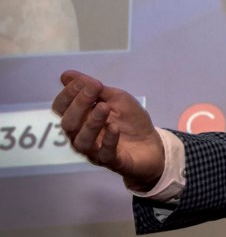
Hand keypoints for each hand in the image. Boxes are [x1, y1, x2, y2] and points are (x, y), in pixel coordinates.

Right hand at [52, 70, 164, 189]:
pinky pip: (104, 154)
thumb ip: (92, 88)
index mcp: (80, 119)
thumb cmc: (130, 120)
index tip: (88, 82)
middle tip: (95, 91)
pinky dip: (108, 140)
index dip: (69, 94)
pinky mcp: (112, 161)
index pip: (61, 108)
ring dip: (91, 123)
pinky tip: (114, 128)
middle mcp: (81, 136)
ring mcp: (95, 150)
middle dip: (79, 105)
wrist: (152, 143)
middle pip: (68, 123)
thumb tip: (65, 75)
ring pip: (82, 142)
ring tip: (104, 108)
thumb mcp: (115, 98)